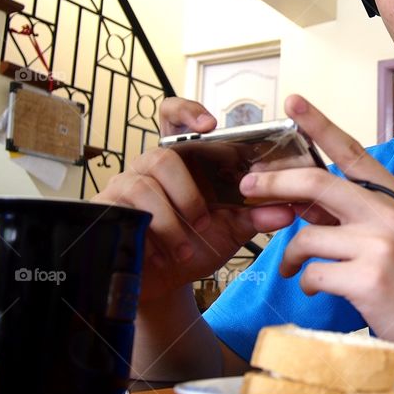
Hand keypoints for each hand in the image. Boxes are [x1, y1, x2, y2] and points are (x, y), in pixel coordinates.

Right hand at [91, 97, 296, 303]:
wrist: (166, 284)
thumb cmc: (197, 246)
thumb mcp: (232, 230)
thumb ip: (256, 216)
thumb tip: (286, 210)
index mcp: (182, 162)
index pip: (173, 117)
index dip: (187, 110)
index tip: (209, 124)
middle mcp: (150, 167)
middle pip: (163, 155)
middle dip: (188, 193)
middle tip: (204, 221)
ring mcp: (125, 186)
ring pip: (144, 185)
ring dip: (172, 220)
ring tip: (186, 247)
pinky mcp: (108, 210)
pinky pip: (127, 211)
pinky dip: (152, 235)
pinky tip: (164, 255)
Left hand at [239, 94, 393, 361]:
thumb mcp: (390, 230)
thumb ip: (350, 211)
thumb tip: (300, 200)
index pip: (352, 151)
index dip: (319, 124)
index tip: (293, 101)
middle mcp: (388, 212)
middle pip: (318, 182)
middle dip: (275, 182)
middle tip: (248, 185)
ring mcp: (379, 244)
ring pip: (306, 237)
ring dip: (291, 256)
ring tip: (294, 268)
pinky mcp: (368, 279)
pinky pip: (313, 273)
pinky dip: (306, 282)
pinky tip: (317, 289)